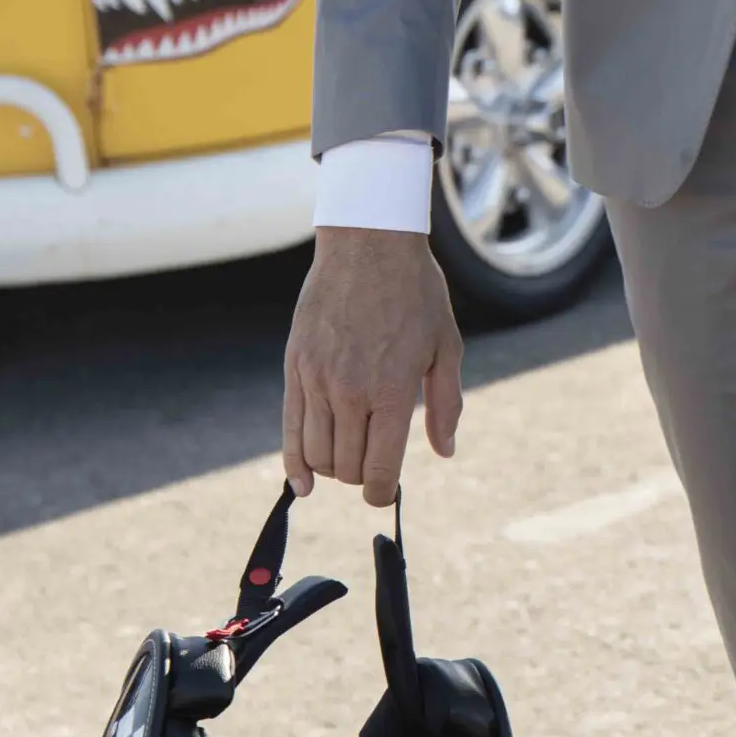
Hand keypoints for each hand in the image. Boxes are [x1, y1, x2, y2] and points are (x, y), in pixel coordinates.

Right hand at [283, 227, 462, 505]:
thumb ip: (445, 403)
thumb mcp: (445, 345)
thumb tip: (444, 451)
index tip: (385, 491)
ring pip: (318, 455)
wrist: (369, 243)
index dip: (382, 492)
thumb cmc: (415, 292)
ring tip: (349, 453)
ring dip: (333, 467)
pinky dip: (294, 462)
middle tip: (374, 460)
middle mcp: (352, 391)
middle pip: (347, 468)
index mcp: (393, 391)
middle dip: (361, 475)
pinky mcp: (296, 366)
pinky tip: (302, 482)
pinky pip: (290, 429)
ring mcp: (319, 380)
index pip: (380, 470)